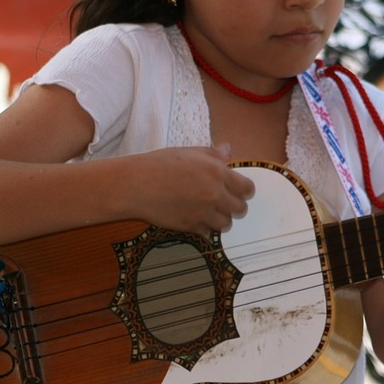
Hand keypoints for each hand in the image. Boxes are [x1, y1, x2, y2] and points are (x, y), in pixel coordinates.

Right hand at [132, 145, 255, 235]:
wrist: (136, 185)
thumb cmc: (159, 164)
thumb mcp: (188, 152)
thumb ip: (212, 154)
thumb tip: (228, 151)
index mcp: (217, 172)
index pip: (247, 188)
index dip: (245, 191)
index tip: (239, 191)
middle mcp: (214, 194)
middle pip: (240, 209)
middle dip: (234, 206)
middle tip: (223, 201)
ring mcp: (203, 212)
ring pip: (226, 224)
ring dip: (220, 218)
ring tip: (208, 210)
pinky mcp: (191, 226)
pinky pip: (207, 232)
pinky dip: (203, 226)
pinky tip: (193, 216)